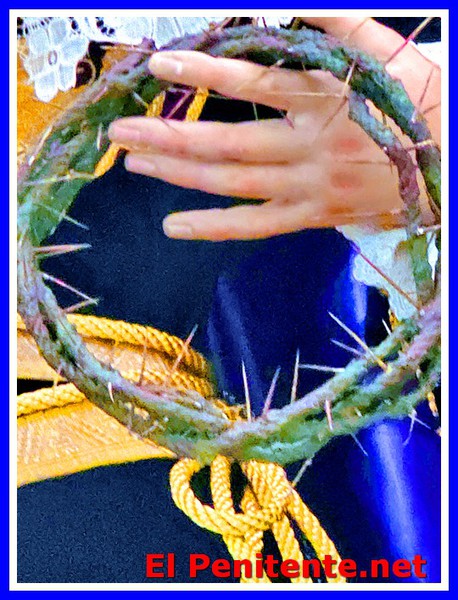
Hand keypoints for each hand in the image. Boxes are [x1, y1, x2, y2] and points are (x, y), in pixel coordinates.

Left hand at [108, 17, 439, 240]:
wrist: (450, 164)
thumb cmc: (417, 103)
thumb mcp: (385, 53)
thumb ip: (339, 23)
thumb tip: (295, 5)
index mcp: (327, 100)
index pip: (256, 84)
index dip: (206, 75)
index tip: (160, 66)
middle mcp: (311, 148)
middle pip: (228, 144)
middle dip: (170, 136)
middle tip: (121, 130)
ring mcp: (309, 188)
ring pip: (234, 185)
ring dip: (180, 175)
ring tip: (135, 163)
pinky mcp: (313, 217)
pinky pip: (257, 227)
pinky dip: (214, 228)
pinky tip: (174, 226)